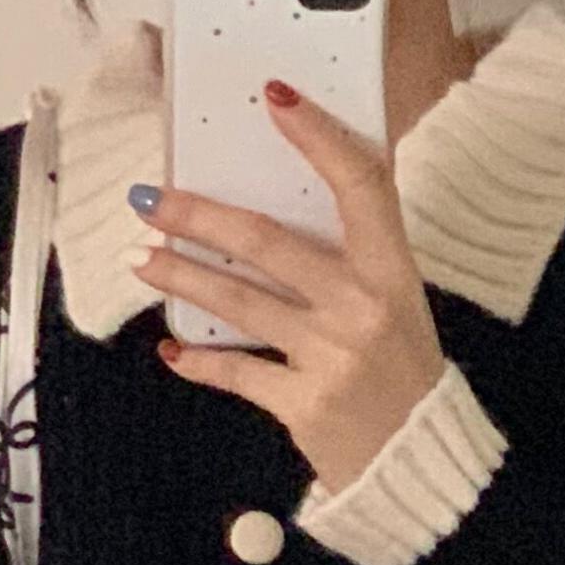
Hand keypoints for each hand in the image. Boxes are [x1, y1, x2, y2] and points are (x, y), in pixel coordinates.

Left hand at [135, 88, 446, 494]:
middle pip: (266, 243)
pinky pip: (239, 374)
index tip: (276, 98)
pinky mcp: (305, 406)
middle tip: (149, 199)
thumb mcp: (399, 303)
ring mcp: (331, 358)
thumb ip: (355, 256)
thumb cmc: (404, 378)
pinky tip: (173, 350)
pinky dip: (201, 363)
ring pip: (239, 303)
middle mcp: (361, 309)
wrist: (423, 466)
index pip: (358, 186)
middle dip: (198, 217)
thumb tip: (278, 211)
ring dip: (181, 277)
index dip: (318, 137)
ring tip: (141, 259)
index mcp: (391, 273)